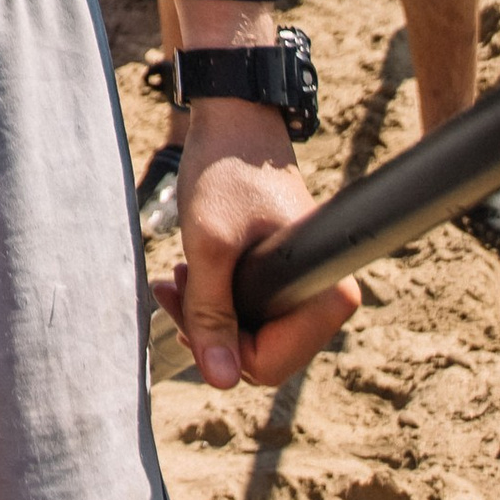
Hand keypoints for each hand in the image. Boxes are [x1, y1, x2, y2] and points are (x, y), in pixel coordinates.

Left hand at [151, 100, 357, 390]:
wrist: (232, 118)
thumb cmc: (226, 173)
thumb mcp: (210, 246)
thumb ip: (213, 314)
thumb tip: (222, 382)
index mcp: (326, 291)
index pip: (271, 363)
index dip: (223, 347)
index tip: (187, 310)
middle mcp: (324, 294)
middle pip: (260, 352)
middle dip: (210, 328)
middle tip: (173, 289)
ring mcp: (303, 285)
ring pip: (250, 334)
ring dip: (207, 312)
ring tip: (178, 276)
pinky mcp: (283, 274)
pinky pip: (250, 310)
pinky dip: (216, 297)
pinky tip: (192, 272)